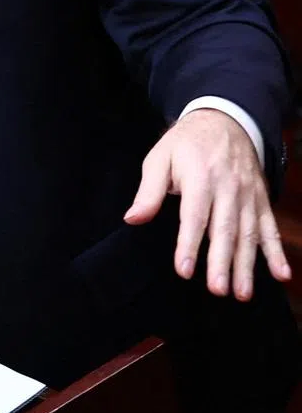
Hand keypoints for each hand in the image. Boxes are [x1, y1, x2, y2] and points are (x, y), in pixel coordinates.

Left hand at [124, 108, 290, 299]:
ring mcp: (248, 195)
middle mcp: (227, 188)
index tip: (184, 269)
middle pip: (224, 229)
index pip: (194, 216)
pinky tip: (281, 274)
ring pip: (248, 234)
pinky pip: (271, 228)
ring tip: (242, 292)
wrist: (224, 120)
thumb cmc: (186, 144)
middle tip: (217, 289)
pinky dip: (277, 252)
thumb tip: (132, 218)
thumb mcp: (160, 158)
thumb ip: (149, 190)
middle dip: (221, 262)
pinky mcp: (261, 200)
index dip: (189, 244)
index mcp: (199, 178)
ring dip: (247, 265)